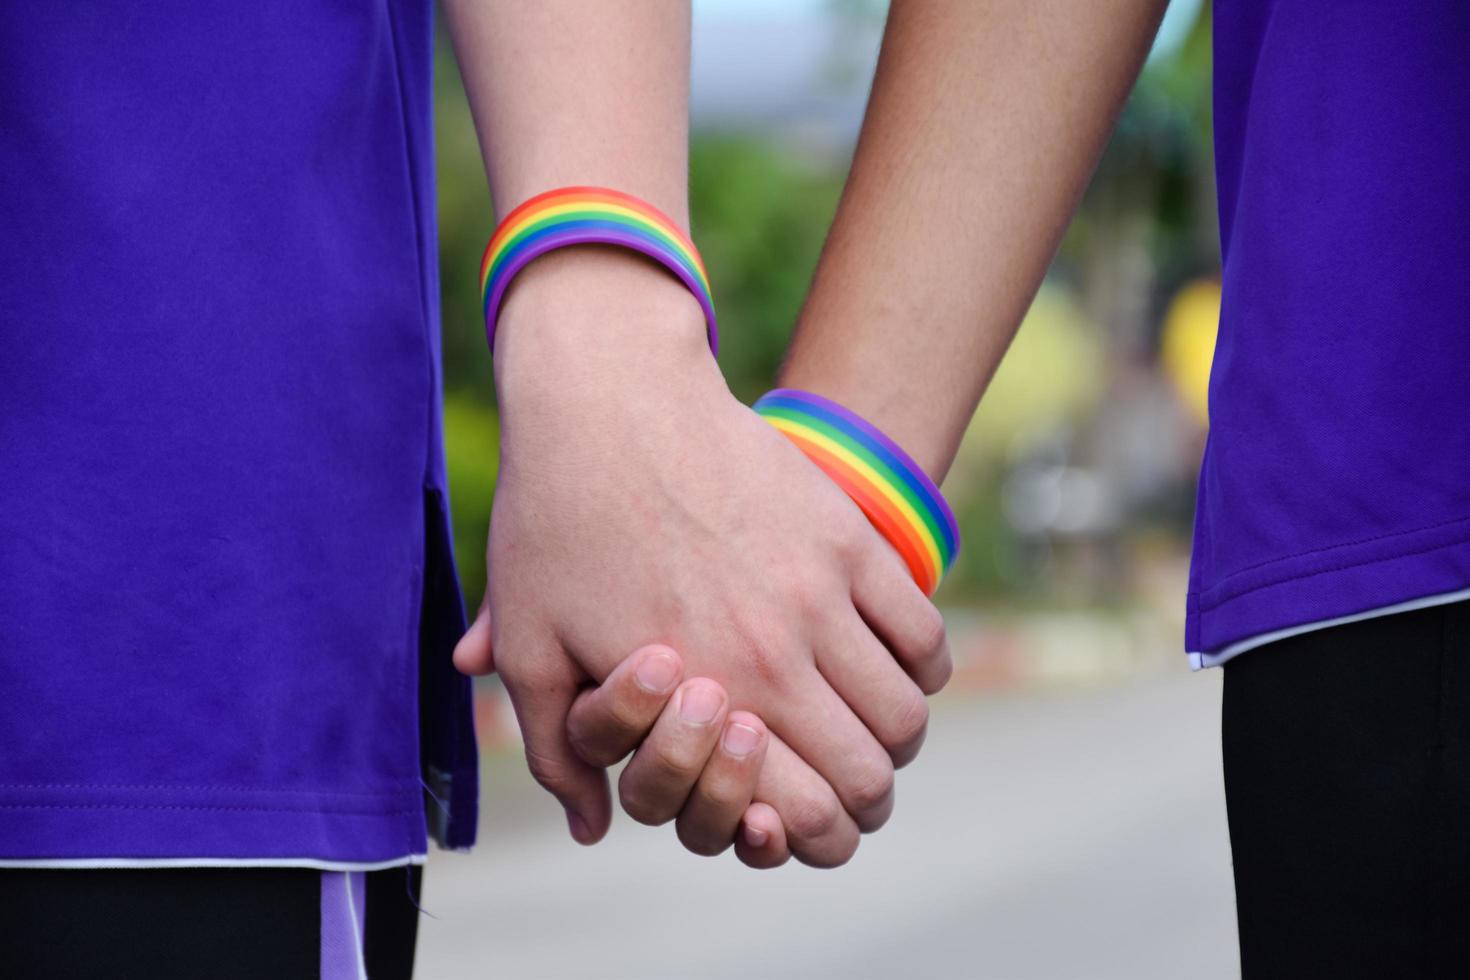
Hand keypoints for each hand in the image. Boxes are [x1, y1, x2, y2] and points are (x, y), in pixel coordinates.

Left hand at [456, 249, 950, 865]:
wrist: (611, 399)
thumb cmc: (559, 523)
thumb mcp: (532, 644)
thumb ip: (559, 753)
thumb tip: (594, 830)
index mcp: (705, 697)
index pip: (805, 815)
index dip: (814, 840)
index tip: (805, 826)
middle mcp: (778, 654)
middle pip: (871, 775)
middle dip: (861, 801)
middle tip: (844, 790)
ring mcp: (824, 591)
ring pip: (908, 711)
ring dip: (894, 739)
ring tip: (867, 728)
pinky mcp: (848, 536)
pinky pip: (924, 632)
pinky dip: (922, 668)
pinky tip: (889, 663)